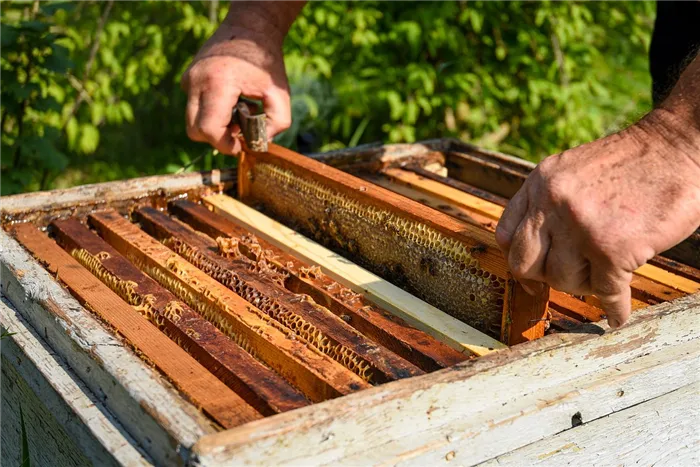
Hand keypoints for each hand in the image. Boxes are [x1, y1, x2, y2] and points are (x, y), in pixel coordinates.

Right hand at [181, 22, 290, 153]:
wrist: (250, 29)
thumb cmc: (267, 62)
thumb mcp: (280, 95)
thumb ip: (275, 125)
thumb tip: (258, 143)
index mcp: (218, 84)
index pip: (208, 130)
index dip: (225, 145)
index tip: (240, 145)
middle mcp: (196, 81)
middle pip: (195, 130)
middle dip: (217, 137)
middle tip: (240, 130)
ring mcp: (189, 78)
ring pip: (192, 120)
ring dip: (214, 125)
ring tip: (237, 111)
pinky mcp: (188, 78)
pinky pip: (194, 106)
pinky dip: (210, 111)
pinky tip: (230, 100)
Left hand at [496, 110, 699, 327]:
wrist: (678, 146)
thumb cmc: (632, 162)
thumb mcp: (571, 171)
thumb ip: (549, 202)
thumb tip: (538, 246)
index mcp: (540, 183)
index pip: (506, 234)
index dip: (517, 259)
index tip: (530, 275)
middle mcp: (552, 204)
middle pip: (524, 263)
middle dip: (545, 277)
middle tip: (569, 277)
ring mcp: (580, 226)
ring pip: (562, 280)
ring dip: (585, 285)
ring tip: (605, 274)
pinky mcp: (612, 248)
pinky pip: (605, 292)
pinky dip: (615, 308)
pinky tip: (619, 313)